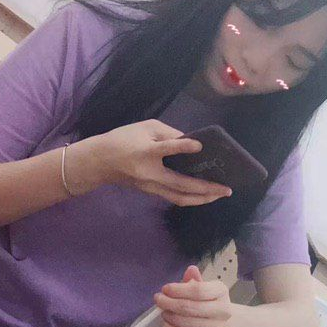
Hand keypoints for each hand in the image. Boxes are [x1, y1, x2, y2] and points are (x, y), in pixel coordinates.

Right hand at [68, 120, 231, 205]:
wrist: (99, 162)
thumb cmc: (122, 139)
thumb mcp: (145, 127)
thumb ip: (169, 134)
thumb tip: (191, 143)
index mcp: (146, 152)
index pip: (167, 149)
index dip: (183, 147)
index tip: (200, 146)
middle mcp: (150, 173)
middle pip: (181, 185)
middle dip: (206, 189)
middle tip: (226, 189)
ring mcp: (151, 186)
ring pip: (179, 198)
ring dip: (201, 199)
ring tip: (218, 195)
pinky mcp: (151, 191)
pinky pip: (174, 197)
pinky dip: (190, 197)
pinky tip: (203, 194)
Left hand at [154, 264, 235, 326]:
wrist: (227, 326)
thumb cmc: (212, 304)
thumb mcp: (207, 288)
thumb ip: (196, 280)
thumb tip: (190, 270)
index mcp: (221, 292)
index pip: (198, 290)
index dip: (178, 289)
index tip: (165, 289)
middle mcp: (221, 311)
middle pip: (188, 307)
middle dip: (168, 302)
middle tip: (159, 299)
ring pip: (183, 321)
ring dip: (168, 315)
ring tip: (163, 310)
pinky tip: (166, 323)